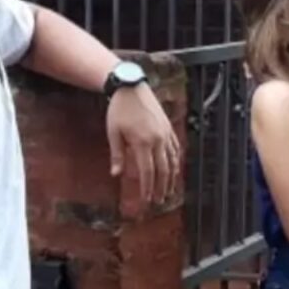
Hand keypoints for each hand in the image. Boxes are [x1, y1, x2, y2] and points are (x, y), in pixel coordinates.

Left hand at [107, 84, 180, 205]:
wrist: (132, 87)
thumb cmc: (119, 109)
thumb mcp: (113, 132)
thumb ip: (117, 154)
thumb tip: (116, 175)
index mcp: (143, 142)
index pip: (147, 172)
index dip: (148, 188)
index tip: (146, 200)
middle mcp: (158, 140)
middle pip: (163, 170)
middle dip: (162, 188)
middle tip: (159, 201)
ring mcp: (166, 133)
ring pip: (172, 161)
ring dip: (171, 178)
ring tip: (169, 190)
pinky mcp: (168, 127)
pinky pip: (175, 148)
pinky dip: (175, 161)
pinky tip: (174, 169)